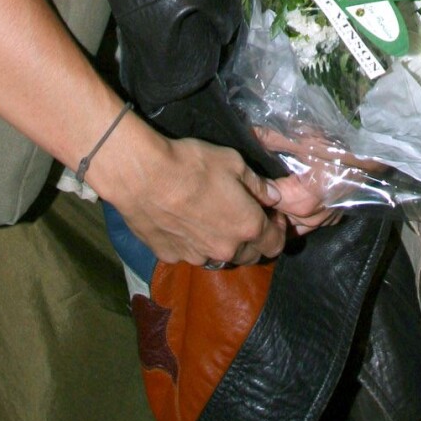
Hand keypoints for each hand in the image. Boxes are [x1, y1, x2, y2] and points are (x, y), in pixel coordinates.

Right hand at [96, 124, 290, 265]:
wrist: (143, 175)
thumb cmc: (193, 164)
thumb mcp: (234, 163)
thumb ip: (258, 185)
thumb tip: (273, 197)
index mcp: (247, 227)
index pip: (275, 244)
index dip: (277, 230)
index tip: (270, 214)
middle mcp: (225, 250)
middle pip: (249, 255)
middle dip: (252, 239)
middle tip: (242, 215)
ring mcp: (196, 257)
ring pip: (219, 257)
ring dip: (222, 243)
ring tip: (210, 218)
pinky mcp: (170, 256)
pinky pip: (189, 253)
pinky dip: (192, 243)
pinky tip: (183, 221)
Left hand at [256, 126, 380, 228]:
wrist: (374, 150)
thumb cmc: (337, 143)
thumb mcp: (303, 137)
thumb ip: (272, 137)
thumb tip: (245, 131)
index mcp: (299, 200)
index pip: (266, 203)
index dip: (253, 191)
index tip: (242, 182)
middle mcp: (311, 217)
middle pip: (277, 220)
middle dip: (264, 208)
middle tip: (250, 193)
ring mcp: (325, 219)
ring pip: (293, 227)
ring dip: (282, 216)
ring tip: (268, 201)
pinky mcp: (335, 217)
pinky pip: (311, 225)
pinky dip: (299, 218)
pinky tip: (292, 205)